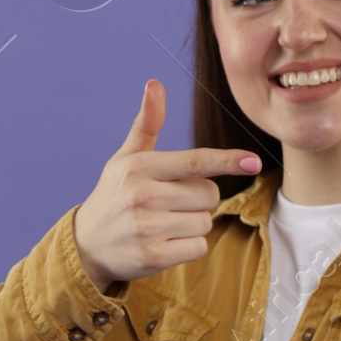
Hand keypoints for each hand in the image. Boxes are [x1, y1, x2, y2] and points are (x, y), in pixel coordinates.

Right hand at [71, 78, 260, 287]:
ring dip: (194, 224)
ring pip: (204, 222)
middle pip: (208, 194)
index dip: (226, 160)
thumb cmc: (116, 195)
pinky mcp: (153, 256)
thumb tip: (155, 84)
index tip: (253, 161)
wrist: (88, 244)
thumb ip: (147, 123)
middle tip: (173, 203)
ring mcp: (147, 228)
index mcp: (140, 167)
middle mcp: (143, 195)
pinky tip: (166, 243)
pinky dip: (188, 247)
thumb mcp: (126, 157)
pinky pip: (197, 247)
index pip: (194, 161)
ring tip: (165, 224)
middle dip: (200, 199)